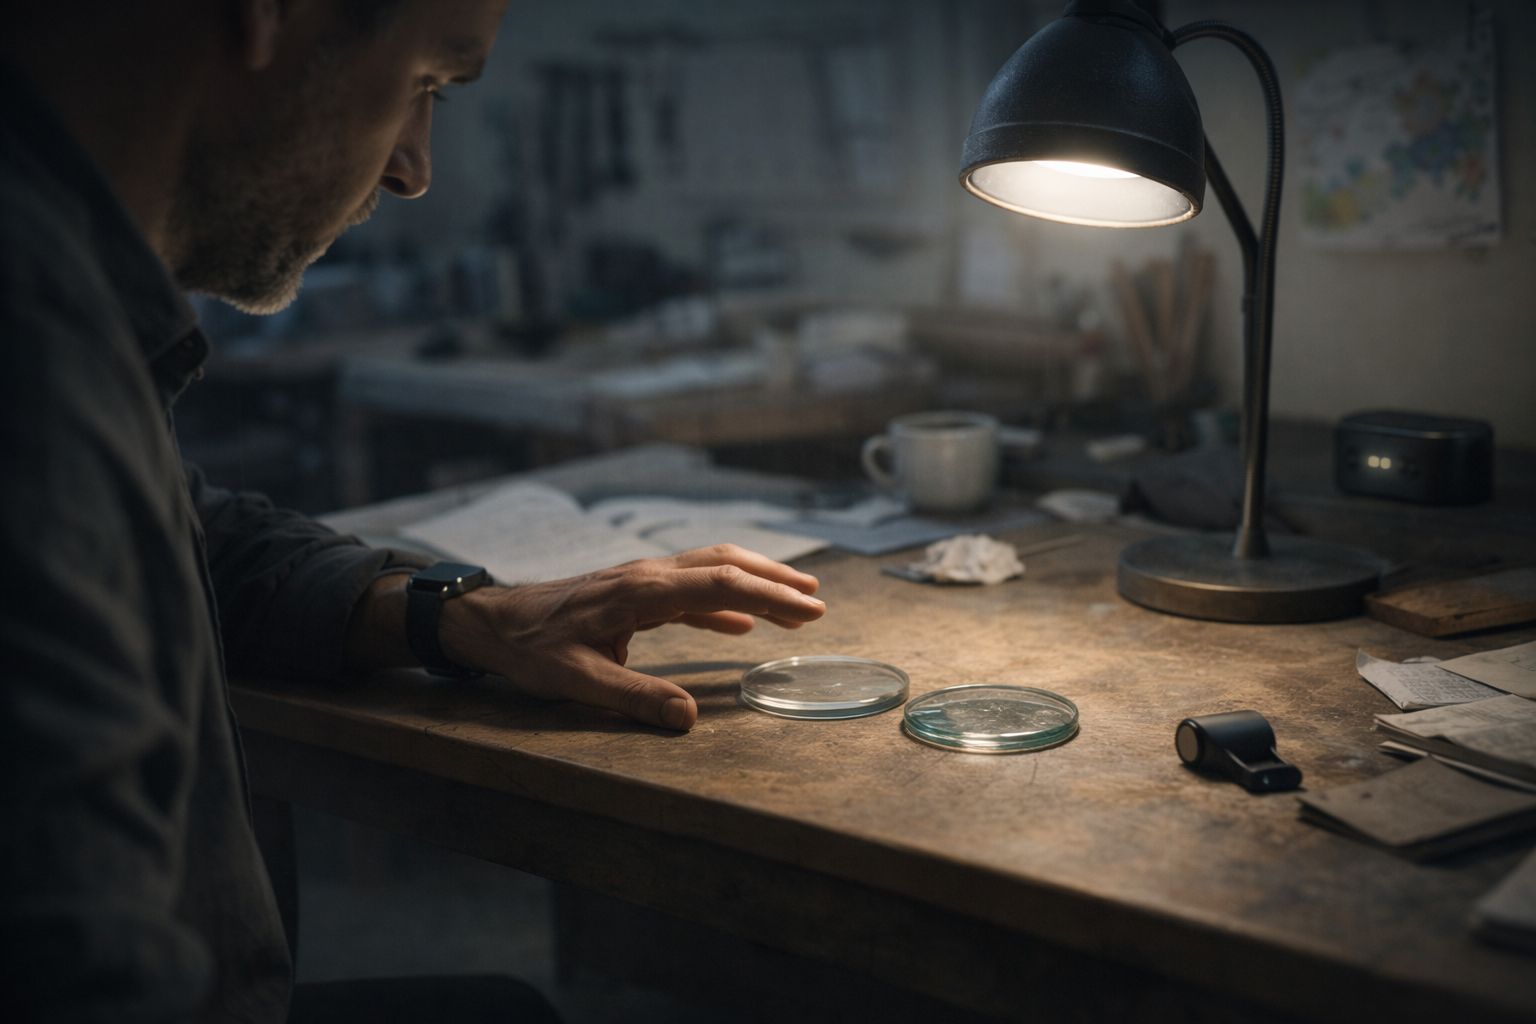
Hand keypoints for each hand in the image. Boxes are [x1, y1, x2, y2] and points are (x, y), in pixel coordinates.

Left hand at [437, 544, 824, 730]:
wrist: (491, 621)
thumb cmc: (529, 649)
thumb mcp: (576, 680)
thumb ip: (634, 697)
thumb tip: (688, 719)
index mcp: (640, 592)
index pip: (720, 585)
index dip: (769, 596)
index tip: (810, 610)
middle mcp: (647, 575)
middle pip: (725, 564)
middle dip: (774, 580)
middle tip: (818, 601)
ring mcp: (641, 579)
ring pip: (711, 569)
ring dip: (755, 583)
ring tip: (796, 604)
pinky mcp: (634, 591)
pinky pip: (691, 589)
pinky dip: (723, 603)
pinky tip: (741, 626)